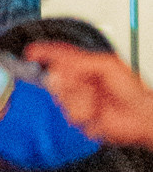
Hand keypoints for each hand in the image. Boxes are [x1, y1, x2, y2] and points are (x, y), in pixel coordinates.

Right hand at [25, 39, 152, 144]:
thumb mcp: (105, 65)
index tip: (30, 53)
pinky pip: (71, 114)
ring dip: (80, 98)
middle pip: (55, 78)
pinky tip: (97, 112)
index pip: (58, 55)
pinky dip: (86, 112)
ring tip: (95, 100)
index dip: (42, 53)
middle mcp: (78, 83)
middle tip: (81, 83)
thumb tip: (58, 68)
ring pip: (62, 98)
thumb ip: (80, 61)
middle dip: (66, 81)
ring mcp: (78, 101)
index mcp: (84, 66)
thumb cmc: (131, 89)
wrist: (141, 115)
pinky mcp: (80, 118)